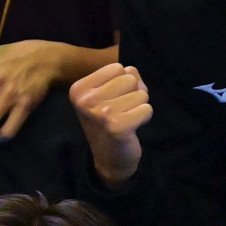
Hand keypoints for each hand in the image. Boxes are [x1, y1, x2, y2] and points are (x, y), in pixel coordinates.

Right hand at [70, 62, 150, 185]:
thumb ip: (118, 76)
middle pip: (130, 78)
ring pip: (141, 93)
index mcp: (78, 90)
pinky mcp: (116, 127)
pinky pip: (147, 109)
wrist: (108, 157)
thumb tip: (131, 72)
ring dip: (139, 106)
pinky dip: (144, 118)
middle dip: (133, 92)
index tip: (113, 98)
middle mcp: (85, 101)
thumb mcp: (104, 94)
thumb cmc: (108, 121)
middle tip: (121, 109)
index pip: (117, 68)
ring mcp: (100, 114)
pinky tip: (131, 127)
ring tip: (125, 118)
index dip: (122, 81)